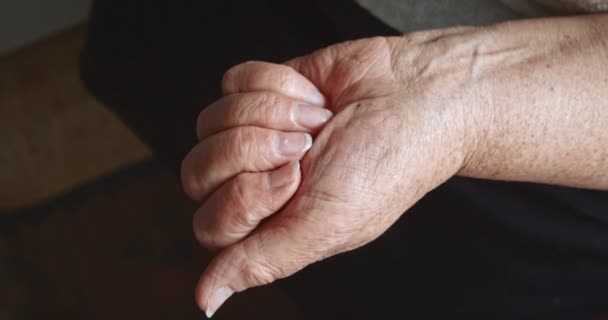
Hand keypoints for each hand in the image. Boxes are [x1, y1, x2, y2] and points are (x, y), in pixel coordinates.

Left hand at [188, 28, 480, 316]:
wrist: (416, 94)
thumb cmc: (385, 163)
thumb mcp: (327, 224)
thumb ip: (262, 262)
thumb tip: (206, 302)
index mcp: (269, 224)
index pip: (210, 223)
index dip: (244, 196)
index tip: (294, 179)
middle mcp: (255, 181)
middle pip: (197, 171)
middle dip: (253, 148)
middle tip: (305, 147)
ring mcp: (253, 134)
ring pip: (210, 122)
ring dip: (272, 113)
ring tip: (317, 120)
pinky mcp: (260, 91)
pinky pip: (233, 82)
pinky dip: (279, 84)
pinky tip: (313, 98)